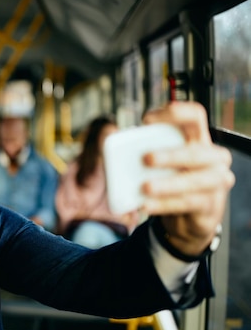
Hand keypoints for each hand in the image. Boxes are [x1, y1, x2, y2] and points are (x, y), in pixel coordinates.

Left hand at [141, 101, 234, 255]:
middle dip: (170, 155)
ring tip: (146, 187)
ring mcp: (217, 180)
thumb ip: (144, 145)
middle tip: (146, 159)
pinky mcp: (211, 204)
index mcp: (199, 138)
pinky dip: (164, 204)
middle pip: (195, 152)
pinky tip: (147, 205)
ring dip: (168, 184)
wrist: (189, 215)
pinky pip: (186, 203)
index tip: (147, 120)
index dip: (175, 114)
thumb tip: (111, 134)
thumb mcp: (162, 159)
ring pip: (193, 181)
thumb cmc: (172, 178)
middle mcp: (214, 156)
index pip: (196, 116)